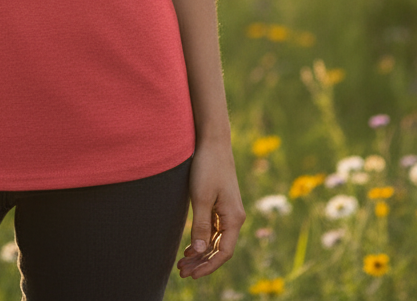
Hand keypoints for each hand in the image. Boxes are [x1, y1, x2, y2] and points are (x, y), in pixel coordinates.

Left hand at [177, 139, 245, 279]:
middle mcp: (234, 217)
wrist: (213, 142)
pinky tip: (190, 248)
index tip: (192, 274)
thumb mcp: (201, 197)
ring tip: (182, 263)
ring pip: (215, 240)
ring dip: (200, 253)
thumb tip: (200, 253)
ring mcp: (228, 211)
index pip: (224, 252)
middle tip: (181, 271)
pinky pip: (213, 229)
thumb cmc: (207, 167)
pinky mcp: (220, 204)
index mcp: (234, 218)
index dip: (208, 266)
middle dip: (202, 262)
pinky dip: (202, 240)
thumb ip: (201, 226)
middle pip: (219, 249)